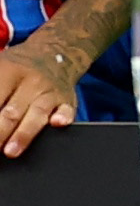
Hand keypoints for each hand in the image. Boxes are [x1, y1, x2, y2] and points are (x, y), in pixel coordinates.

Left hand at [0, 16, 91, 161]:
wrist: (55, 54)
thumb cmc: (17, 68)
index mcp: (8, 72)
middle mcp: (31, 82)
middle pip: (11, 112)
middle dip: (0, 132)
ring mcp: (50, 92)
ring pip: (37, 114)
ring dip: (23, 135)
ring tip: (10, 151)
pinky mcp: (67, 101)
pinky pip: (67, 110)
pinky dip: (63, 117)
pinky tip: (57, 123)